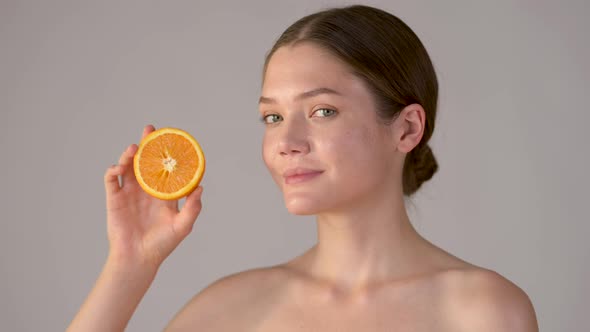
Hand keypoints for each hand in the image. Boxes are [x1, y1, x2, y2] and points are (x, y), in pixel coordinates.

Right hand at [103, 125, 203, 270]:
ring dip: (129, 154)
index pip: (166, 167)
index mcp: (163, 192)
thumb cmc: (162, 244)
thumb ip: (192, 208)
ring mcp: (130, 192)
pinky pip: (111, 180)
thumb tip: (200, 187)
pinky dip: (113, 170)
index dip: (168, 153)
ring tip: (134, 148)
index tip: (174, 139)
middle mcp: (146, 189)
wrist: (138, 258)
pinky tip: (119, 168)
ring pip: (128, 166)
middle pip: (146, 160)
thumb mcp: (183, 225)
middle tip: (150, 129)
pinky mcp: (114, 199)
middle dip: (147, 144)